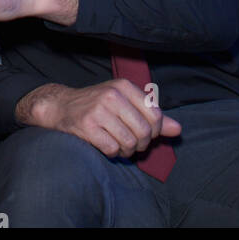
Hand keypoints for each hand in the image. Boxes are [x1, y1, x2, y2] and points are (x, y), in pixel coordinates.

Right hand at [18, 80, 181, 157]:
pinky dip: (112, 153)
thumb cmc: (98, 107)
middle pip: (145, 132)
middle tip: (129, 142)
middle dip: (140, 144)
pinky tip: (105, 145)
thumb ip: (152, 117)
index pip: (156, 116)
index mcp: (124, 86)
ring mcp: (98, 110)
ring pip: (130, 143)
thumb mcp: (125, 105)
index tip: (142, 132)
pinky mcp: (87, 126)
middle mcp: (112, 95)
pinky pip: (113, 149)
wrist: (60, 106)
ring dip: (126, 151)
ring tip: (117, 144)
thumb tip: (178, 129)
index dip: (154, 131)